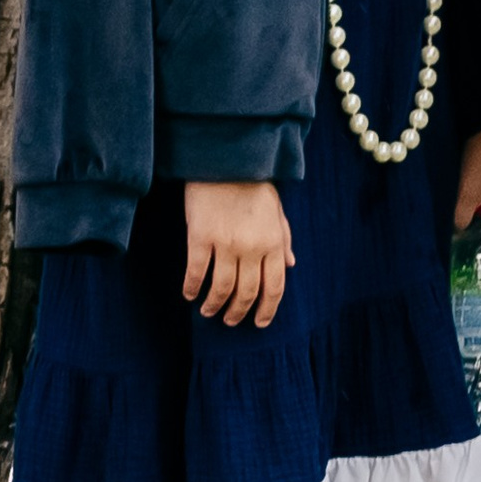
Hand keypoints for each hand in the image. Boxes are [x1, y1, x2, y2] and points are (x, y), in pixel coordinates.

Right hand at [182, 180, 294, 328]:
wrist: (225, 159)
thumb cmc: (253, 183)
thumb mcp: (277, 211)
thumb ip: (285, 239)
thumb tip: (291, 265)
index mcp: (273, 242)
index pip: (275, 286)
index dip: (267, 309)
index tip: (259, 322)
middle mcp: (252, 248)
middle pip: (247, 292)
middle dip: (238, 312)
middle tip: (230, 320)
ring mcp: (225, 244)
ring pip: (221, 287)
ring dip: (214, 305)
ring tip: (208, 312)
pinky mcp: (200, 237)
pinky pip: (197, 271)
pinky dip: (192, 287)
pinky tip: (189, 294)